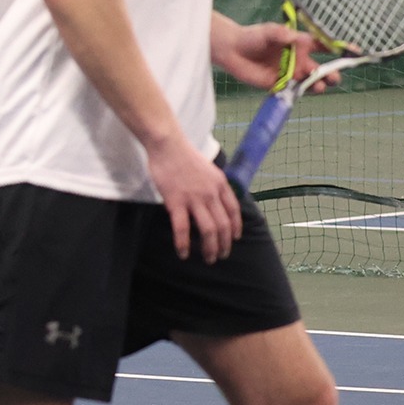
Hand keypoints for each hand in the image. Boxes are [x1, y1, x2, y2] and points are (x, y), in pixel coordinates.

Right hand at [146, 137, 239, 262]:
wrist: (168, 145)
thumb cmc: (184, 155)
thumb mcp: (208, 169)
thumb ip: (214, 185)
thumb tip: (215, 199)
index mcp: (221, 185)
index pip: (234, 211)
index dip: (236, 228)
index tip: (234, 238)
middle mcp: (211, 194)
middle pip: (223, 225)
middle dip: (224, 244)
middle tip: (220, 255)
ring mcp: (194, 199)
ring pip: (208, 230)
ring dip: (209, 248)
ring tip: (208, 259)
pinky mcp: (176, 202)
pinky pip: (182, 228)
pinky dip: (183, 243)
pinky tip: (183, 253)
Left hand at [216, 20, 336, 93]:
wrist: (232, 50)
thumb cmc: (252, 37)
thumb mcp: (268, 31)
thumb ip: (281, 34)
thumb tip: (293, 37)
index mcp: (301, 45)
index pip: (325, 47)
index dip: (341, 49)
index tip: (355, 52)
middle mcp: (299, 60)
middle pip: (322, 70)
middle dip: (331, 74)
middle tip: (332, 77)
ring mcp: (291, 74)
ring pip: (311, 83)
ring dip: (318, 85)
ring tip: (318, 85)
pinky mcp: (279, 85)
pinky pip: (294, 91)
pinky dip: (300, 93)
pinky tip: (301, 92)